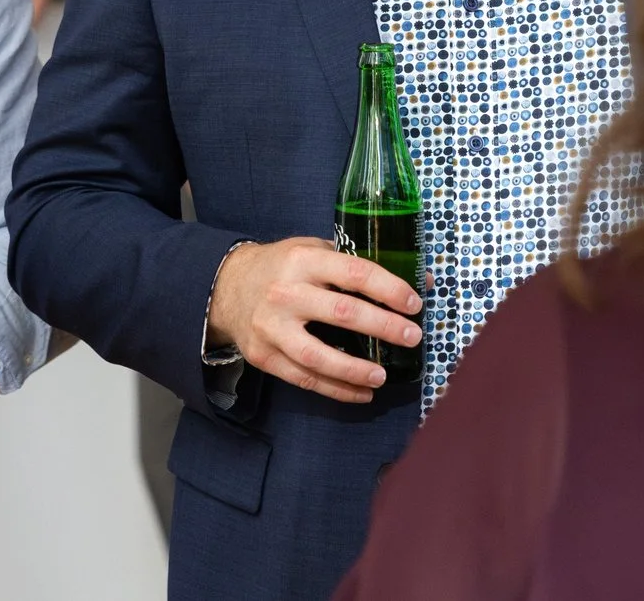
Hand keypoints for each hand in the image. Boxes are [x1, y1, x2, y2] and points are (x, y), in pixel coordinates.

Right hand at [205, 237, 422, 404]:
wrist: (227, 287)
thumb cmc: (282, 267)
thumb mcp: (314, 251)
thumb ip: (355, 265)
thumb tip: (417, 281)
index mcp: (304, 261)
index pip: (354, 273)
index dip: (388, 289)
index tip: (414, 303)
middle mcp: (286, 293)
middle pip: (342, 313)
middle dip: (383, 327)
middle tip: (412, 337)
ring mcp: (272, 328)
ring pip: (318, 356)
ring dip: (356, 369)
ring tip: (383, 376)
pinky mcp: (264, 356)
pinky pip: (304, 378)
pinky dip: (335, 390)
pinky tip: (360, 392)